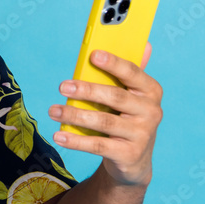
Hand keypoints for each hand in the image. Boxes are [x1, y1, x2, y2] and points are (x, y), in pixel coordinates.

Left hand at [49, 43, 162, 186]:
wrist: (134, 160)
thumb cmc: (127, 118)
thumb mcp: (130, 96)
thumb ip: (129, 73)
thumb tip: (145, 44)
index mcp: (151, 91)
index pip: (132, 73)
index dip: (113, 63)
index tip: (93, 55)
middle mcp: (151, 112)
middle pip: (115, 97)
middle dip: (87, 90)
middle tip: (62, 86)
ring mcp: (142, 135)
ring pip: (104, 122)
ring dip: (75, 115)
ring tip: (53, 111)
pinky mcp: (129, 154)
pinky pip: (99, 145)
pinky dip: (76, 141)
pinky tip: (59, 135)